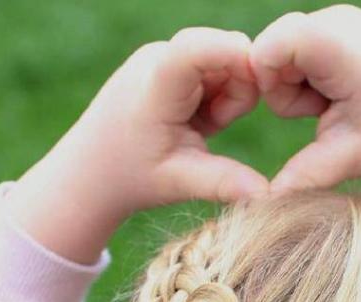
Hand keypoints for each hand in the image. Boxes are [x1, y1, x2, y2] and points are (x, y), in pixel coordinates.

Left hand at [8, 28, 268, 263]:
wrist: (92, 170)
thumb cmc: (131, 177)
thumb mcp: (178, 183)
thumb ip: (223, 183)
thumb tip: (268, 194)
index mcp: (156, 86)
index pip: (199, 48)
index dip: (238, 57)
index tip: (263, 90)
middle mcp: (159, 58)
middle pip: (228, 52)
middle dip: (240, 90)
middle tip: (213, 129)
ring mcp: (164, 56)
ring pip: (226, 61)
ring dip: (228, 96)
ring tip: (200, 128)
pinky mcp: (170, 62)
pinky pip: (215, 68)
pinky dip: (216, 97)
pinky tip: (194, 121)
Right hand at [251, 5, 360, 222]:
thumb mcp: (349, 159)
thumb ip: (305, 175)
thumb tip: (268, 201)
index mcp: (343, 51)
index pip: (272, 44)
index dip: (266, 79)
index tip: (295, 112)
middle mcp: (341, 20)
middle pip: (272, 47)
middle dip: (283, 87)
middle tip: (324, 113)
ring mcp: (342, 16)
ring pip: (284, 46)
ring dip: (297, 82)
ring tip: (335, 103)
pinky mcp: (342, 21)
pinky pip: (300, 43)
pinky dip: (309, 72)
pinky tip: (340, 91)